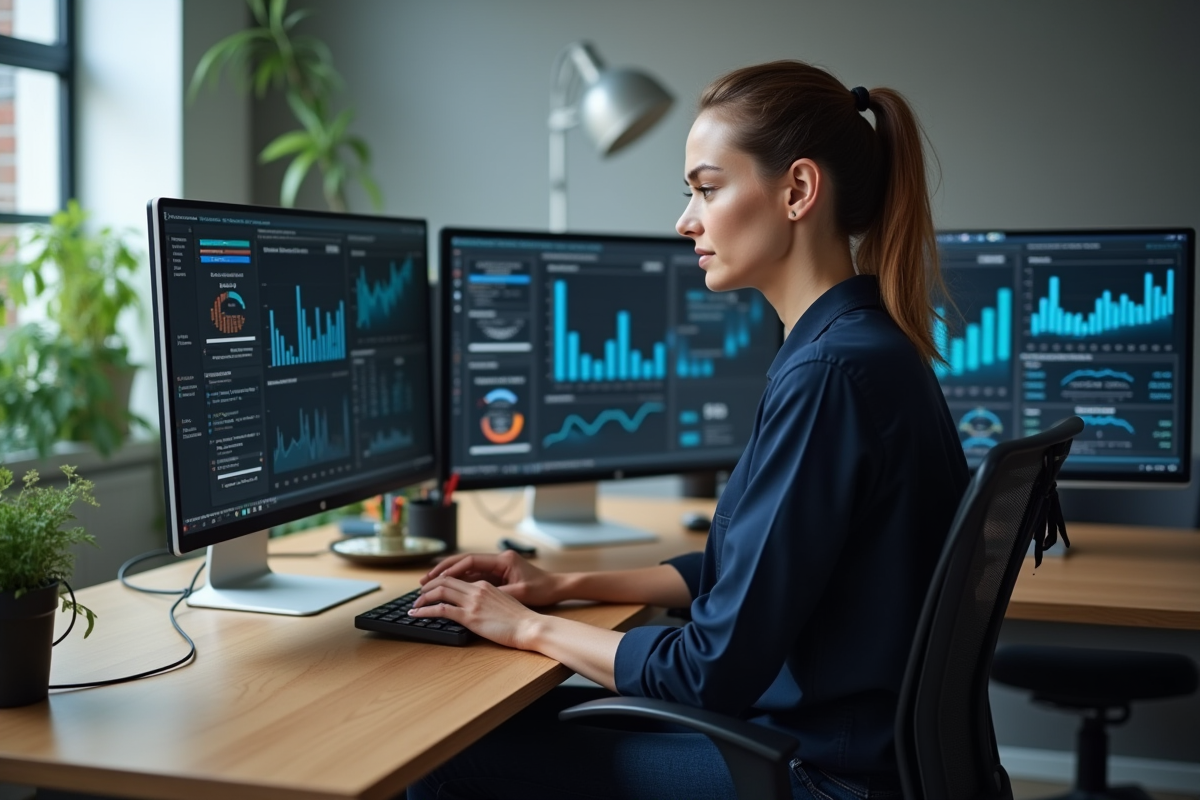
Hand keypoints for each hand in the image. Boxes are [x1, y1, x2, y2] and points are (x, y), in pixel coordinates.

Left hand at [410, 575, 540, 649]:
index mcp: (485, 585)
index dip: (441, 581)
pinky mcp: (470, 616)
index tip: (431, 587)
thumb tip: (476, 606)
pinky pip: (441, 610)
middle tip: (418, 593)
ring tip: (414, 604)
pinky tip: (416, 614)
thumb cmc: (521, 619)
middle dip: (427, 586)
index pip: (457, 578)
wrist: (530, 626)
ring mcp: (473, 602)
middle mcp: (477, 589)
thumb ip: (488, 600)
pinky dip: (425, 610)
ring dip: (423, 597)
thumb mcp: (503, 602)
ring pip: (440, 592)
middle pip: (444, 581)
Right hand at [420, 550, 561, 606]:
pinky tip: (447, 590)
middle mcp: (498, 560)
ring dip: (449, 577)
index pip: (470, 561)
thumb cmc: (542, 589)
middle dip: (443, 571)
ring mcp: (497, 568)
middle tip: (424, 580)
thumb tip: (478, 597)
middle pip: (464, 563)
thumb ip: (500, 592)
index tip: (435, 578)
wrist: (557, 587)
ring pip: (467, 570)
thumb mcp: (521, 592)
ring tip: (430, 585)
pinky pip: (473, 577)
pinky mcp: (498, 576)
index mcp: (503, 560)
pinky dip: (460, 583)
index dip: (451, 570)